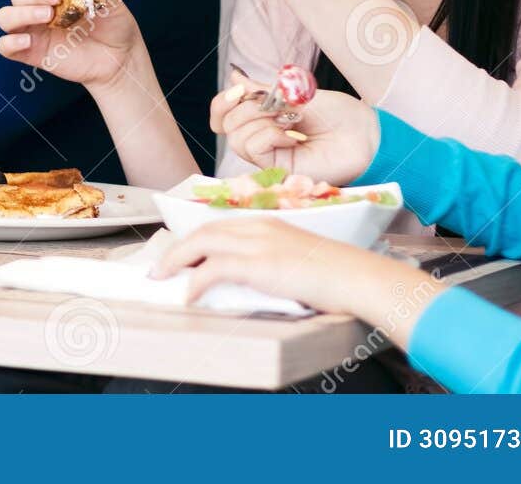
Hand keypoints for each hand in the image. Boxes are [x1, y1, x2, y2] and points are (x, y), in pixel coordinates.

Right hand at [0, 0, 147, 89]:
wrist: (121, 57)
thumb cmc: (113, 24)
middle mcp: (37, 7)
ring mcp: (33, 31)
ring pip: (5, 17)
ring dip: (21, 13)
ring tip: (47, 16)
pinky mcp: (31, 53)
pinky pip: (5, 46)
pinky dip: (9, 42)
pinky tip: (28, 41)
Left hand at [151, 217, 442, 337]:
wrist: (361, 278)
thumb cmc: (339, 277)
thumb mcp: (300, 262)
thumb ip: (274, 265)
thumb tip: (252, 283)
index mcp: (270, 223)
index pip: (220, 225)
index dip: (195, 240)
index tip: (179, 256)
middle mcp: (261, 227)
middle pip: (204, 230)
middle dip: (177, 249)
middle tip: (160, 269)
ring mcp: (259, 242)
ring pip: (202, 243)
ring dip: (177, 261)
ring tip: (163, 279)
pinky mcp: (260, 263)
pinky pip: (214, 269)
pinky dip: (195, 282)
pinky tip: (189, 296)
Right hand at [212, 77, 378, 185]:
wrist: (364, 134)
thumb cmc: (339, 115)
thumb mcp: (296, 94)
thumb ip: (262, 90)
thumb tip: (235, 79)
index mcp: (264, 118)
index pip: (224, 114)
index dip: (223, 102)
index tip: (240, 90)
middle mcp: (262, 138)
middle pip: (226, 124)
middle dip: (247, 107)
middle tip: (276, 106)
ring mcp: (269, 155)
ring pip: (236, 138)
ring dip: (260, 121)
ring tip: (289, 120)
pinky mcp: (277, 170)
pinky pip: (253, 148)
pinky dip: (269, 135)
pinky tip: (292, 136)